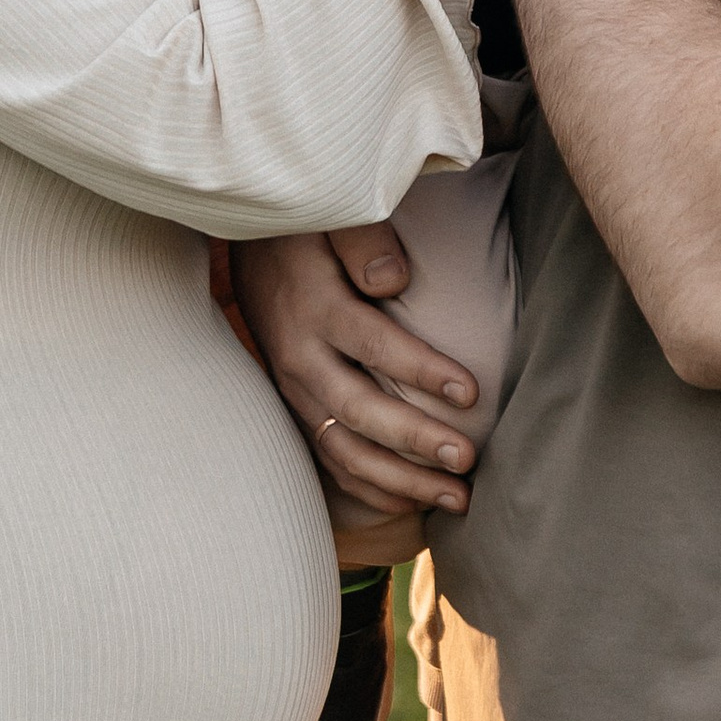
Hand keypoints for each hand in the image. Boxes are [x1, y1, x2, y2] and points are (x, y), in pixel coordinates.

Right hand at [232, 230, 479, 517]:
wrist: (249, 249)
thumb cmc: (307, 229)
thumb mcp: (329, 217)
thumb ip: (362, 241)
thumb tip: (395, 281)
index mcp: (313, 306)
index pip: (371, 343)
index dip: (420, 370)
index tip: (471, 391)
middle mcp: (300, 357)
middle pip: (359, 410)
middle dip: (415, 441)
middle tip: (468, 458)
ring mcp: (296, 390)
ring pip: (345, 449)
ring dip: (402, 480)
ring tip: (458, 497)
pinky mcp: (299, 409)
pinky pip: (333, 460)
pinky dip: (373, 488)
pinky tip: (417, 502)